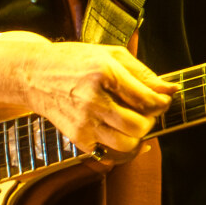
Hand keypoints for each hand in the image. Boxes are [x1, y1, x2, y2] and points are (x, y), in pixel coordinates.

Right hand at [0, 31, 176, 160]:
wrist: (35, 75)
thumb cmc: (77, 61)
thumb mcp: (111, 55)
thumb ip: (143, 72)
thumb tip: (170, 89)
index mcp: (104, 72)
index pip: (146, 98)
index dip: (161, 103)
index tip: (162, 100)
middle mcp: (93, 99)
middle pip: (138, 125)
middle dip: (150, 121)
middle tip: (147, 112)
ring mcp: (83, 121)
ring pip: (126, 144)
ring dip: (136, 136)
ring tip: (132, 121)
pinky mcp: (77, 138)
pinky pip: (109, 150)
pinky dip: (116, 141)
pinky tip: (112, 125)